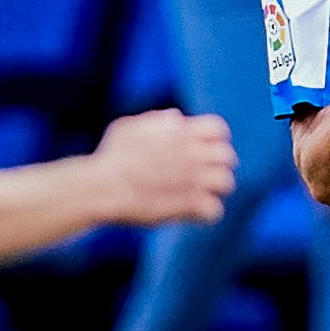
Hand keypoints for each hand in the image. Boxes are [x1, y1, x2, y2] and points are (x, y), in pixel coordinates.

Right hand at [91, 109, 235, 224]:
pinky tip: (191, 212)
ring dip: (214, 189)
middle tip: (203, 174)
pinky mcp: (190, 204)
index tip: (205, 149)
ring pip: (226, 182)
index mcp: (181, 132)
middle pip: (227, 156)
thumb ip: (156, 121)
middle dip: (218, 165)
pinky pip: (214, 210)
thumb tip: (176, 118)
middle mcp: (192, 153)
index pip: (218, 129)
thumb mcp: (129, 128)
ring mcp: (194, 179)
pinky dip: (205, 212)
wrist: (101, 187)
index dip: (215, 140)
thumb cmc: (110, 158)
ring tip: (199, 193)